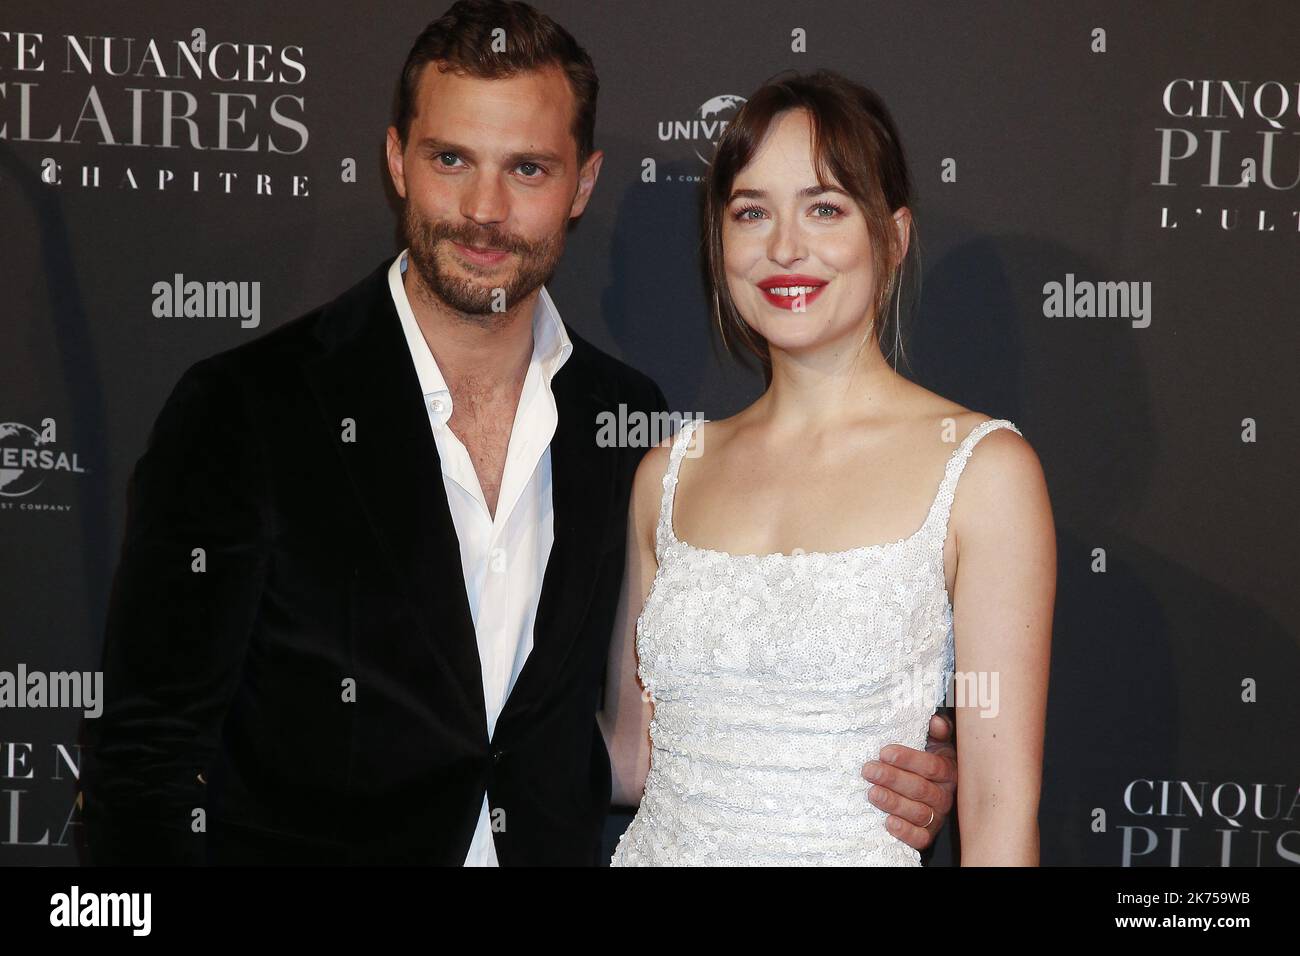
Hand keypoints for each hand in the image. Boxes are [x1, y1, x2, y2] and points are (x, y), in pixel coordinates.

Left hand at [861, 712, 956, 850]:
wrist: (926, 792)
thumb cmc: (924, 763)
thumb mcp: (932, 744)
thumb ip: (936, 731)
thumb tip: (935, 721)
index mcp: (947, 771)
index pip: (932, 766)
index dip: (909, 759)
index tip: (885, 752)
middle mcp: (944, 795)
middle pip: (921, 789)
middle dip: (893, 779)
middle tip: (869, 770)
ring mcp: (937, 817)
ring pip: (919, 813)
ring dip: (894, 803)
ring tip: (872, 793)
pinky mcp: (927, 835)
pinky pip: (920, 838)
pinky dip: (905, 832)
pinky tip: (888, 822)